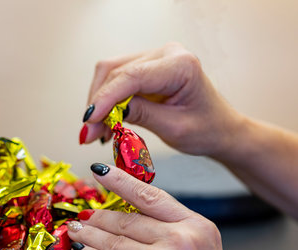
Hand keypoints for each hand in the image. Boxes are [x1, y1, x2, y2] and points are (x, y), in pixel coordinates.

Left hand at [67, 163, 251, 249]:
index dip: (121, 182)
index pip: (152, 196)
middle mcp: (181, 240)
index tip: (101, 171)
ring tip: (77, 231)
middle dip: (99, 218)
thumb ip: (172, 233)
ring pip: (111, 242)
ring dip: (88, 235)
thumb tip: (133, 220)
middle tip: (85, 215)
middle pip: (127, 220)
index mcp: (198, 228)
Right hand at [80, 42, 243, 158]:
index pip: (132, 76)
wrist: (220, 128)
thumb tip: (105, 113)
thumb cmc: (207, 129)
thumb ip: (141, 115)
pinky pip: (116, 79)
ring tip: (97, 132)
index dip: (106, 98)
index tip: (89, 121)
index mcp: (180, 65)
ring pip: (110, 73)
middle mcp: (165, 54)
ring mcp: (153, 58)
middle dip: (98, 104)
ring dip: (99, 103)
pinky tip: (105, 123)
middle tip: (88, 135)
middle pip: (115, 72)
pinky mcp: (145, 68)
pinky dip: (106, 101)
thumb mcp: (175, 128)